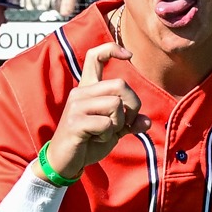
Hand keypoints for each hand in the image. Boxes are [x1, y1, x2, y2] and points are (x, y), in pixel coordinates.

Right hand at [44, 43, 147, 179]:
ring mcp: (76, 106)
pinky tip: (96, 140)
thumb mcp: (113, 131)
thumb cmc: (88, 142)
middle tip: (125, 123)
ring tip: (105, 134)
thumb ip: (129, 123)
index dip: (112, 49)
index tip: (129, 55)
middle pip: (120, 84)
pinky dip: (108, 136)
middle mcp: (81, 92)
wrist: (65, 162)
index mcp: (88, 88)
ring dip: (119, 124)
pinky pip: (106, 124)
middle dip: (132, 106)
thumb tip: (146, 122)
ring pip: (115, 105)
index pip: (95, 56)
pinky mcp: (75, 122)